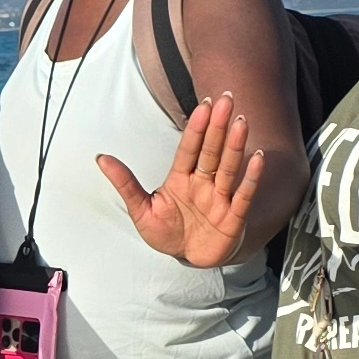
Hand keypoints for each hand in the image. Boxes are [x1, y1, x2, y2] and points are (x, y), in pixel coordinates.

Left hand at [97, 91, 267, 265]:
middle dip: (218, 127)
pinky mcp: (233, 218)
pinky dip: (251, 178)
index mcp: (181, 179)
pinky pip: (243, 195)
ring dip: (235, 146)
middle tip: (227, 100)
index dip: (196, 128)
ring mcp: (219, 199)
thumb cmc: (167, 232)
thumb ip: (125, 184)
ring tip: (242, 123)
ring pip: (228, 168)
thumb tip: (101, 158)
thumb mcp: (140, 210)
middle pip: (211, 151)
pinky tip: (258, 159)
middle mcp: (203, 184)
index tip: (203, 106)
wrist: (188, 258)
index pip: (189, 149)